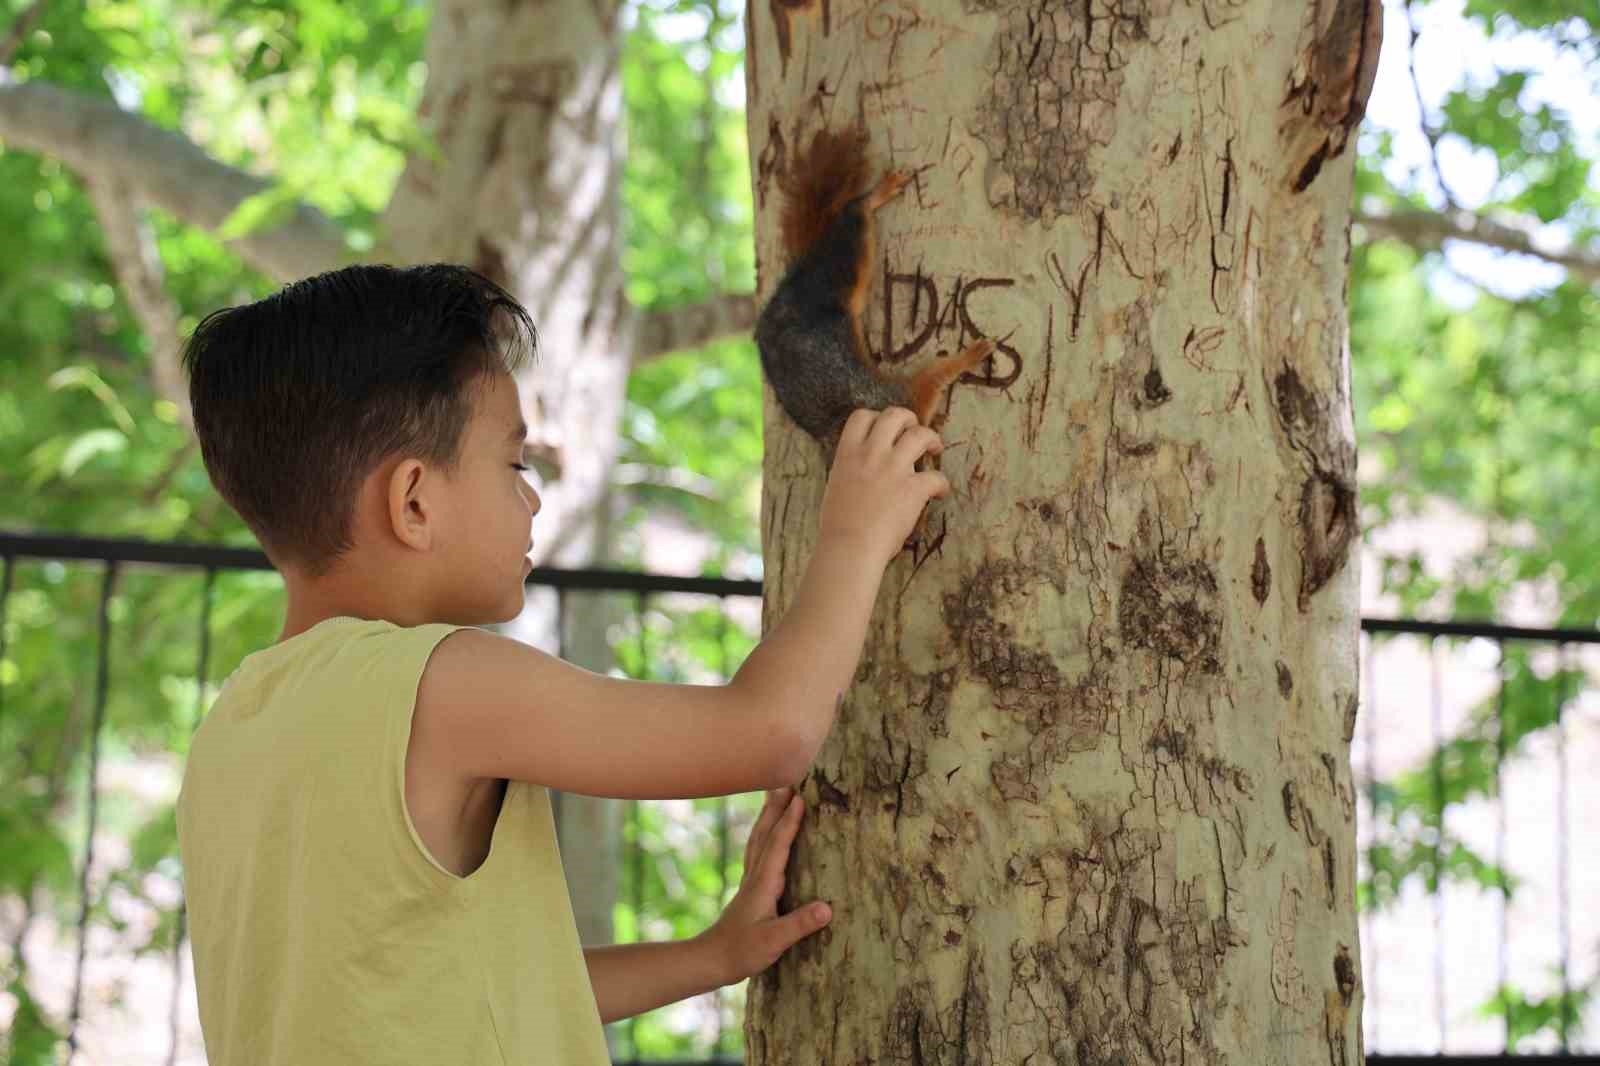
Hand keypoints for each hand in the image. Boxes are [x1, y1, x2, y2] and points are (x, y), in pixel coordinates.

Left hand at [699, 786, 832, 985]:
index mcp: (763, 884)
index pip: (778, 845)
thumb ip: (799, 924)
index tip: (801, 798)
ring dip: (768, 816)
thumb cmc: (741, 952)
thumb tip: (828, 908)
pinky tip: (766, 833)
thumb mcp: (773, 942)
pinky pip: (758, 851)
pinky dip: (764, 834)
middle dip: (776, 807)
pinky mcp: (750, 889)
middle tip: (786, 781)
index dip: (790, 822)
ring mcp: (751, 881)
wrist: (711, 960)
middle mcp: (755, 876)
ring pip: (759, 839)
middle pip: (765, 833)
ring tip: (776, 796)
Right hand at [819, 407, 947, 563]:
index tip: (885, 429)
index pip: (862, 416)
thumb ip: (851, 470)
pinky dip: (942, 484)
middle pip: (894, 416)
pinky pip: (937, 477)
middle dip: (908, 419)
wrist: (848, 547)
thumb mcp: (836, 486)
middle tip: (914, 430)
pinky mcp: (913, 489)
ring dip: (931, 438)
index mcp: (848, 453)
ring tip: (934, 449)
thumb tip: (862, 469)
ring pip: (920, 434)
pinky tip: (939, 492)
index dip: (876, 418)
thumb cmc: (838, 526)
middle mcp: (871, 454)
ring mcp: (893, 469)